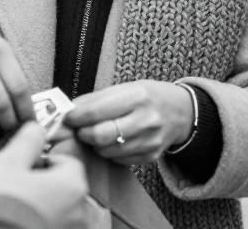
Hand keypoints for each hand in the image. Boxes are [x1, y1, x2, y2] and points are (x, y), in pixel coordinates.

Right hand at [0, 123, 88, 226]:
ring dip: (45, 205)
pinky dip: (44, 222)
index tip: (27, 167)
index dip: (46, 161)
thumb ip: (28, 140)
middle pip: (66, 187)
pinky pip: (56, 225)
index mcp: (73, 185)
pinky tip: (23, 222)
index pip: (68, 162)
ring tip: (19, 208)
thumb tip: (36, 128)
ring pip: (62, 209)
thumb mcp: (10, 162)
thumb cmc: (2, 203)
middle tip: (20, 188)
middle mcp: (80, 210)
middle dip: (46, 184)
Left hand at [64, 80, 194, 165]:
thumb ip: (96, 99)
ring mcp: (149, 141)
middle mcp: (146, 120)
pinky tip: (113, 142)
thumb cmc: (147, 97)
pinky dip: (109, 152)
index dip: (75, 117)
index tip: (66, 118)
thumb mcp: (125, 87)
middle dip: (83, 134)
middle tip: (79, 129)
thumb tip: (68, 110)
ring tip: (96, 134)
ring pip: (107, 151)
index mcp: (137, 96)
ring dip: (95, 144)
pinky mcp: (150, 156)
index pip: (96, 111)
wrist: (180, 112)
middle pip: (100, 136)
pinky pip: (118, 159)